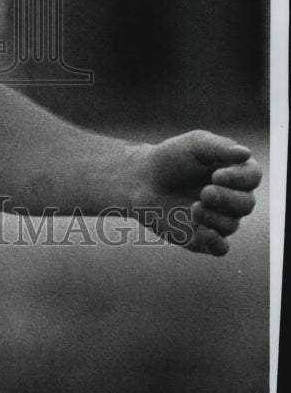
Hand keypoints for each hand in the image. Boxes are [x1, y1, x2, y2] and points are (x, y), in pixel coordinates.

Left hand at [126, 130, 261, 255]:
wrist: (140, 178)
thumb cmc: (169, 158)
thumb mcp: (193, 144)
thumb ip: (219, 147)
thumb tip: (245, 153)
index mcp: (232, 172)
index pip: (252, 177)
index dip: (241, 178)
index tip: (218, 175)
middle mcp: (230, 197)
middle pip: (246, 204)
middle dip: (228, 199)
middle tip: (205, 192)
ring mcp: (217, 218)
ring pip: (231, 224)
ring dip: (214, 216)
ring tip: (193, 206)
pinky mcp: (201, 237)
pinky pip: (220, 248)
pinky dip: (217, 243)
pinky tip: (207, 233)